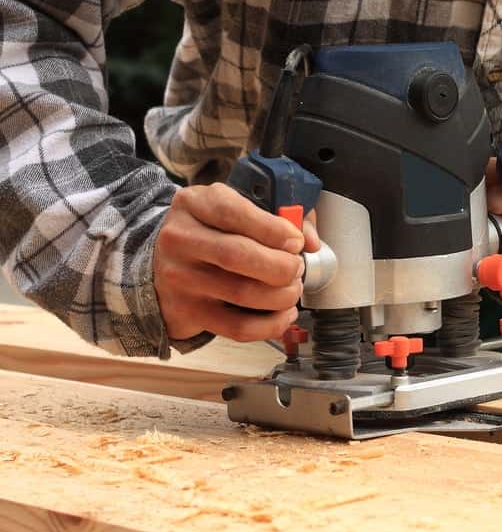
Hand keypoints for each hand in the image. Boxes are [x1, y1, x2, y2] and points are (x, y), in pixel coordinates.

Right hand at [154, 183, 317, 341]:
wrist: (162, 264)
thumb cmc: (213, 233)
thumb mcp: (236, 209)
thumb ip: (279, 217)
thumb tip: (310, 242)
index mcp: (194, 204)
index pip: (233, 213)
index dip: (274, 229)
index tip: (296, 242)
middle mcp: (180, 239)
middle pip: (238, 255)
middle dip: (282, 265)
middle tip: (296, 268)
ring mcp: (180, 278)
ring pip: (243, 293)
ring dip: (282, 296)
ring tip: (292, 289)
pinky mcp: (187, 312)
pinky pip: (237, 327)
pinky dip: (271, 325)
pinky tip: (284, 315)